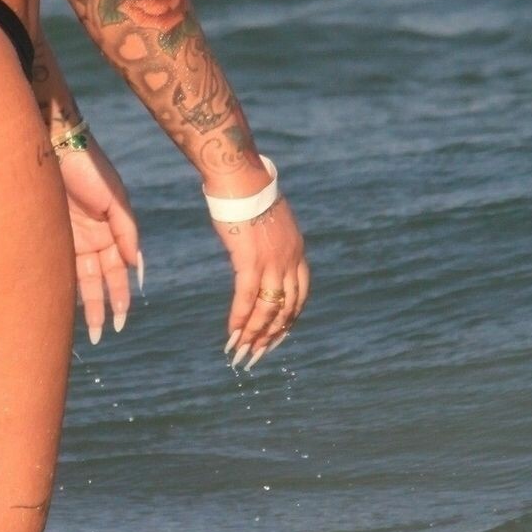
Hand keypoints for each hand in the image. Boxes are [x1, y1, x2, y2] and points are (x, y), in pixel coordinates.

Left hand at [57, 135, 141, 344]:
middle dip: (103, 308)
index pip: (118, 271)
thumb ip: (127, 232)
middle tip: (105, 335)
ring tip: (89, 331)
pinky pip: (58, 267)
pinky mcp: (50, 235)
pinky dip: (62, 287)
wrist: (56, 145)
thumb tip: (136, 267)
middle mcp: (93, 239)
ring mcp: (71, 238)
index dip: (121, 296)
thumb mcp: (115, 200)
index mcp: (112, 231)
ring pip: (79, 279)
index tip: (122, 320)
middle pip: (99, 281)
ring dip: (85, 304)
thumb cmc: (90, 168)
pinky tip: (61, 307)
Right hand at [209, 193, 308, 370]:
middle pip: (286, 309)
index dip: (288, 320)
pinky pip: (247, 299)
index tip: (276, 336)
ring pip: (267, 310)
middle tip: (257, 354)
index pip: (299, 297)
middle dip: (271, 335)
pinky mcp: (250, 261)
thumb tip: (261, 245)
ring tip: (242, 352)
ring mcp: (272, 262)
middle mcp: (290, 261)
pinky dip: (240, 319)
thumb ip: (272, 239)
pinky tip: (232, 334)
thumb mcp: (271, 219)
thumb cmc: (250, 192)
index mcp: (297, 252)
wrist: (241, 177)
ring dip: (254, 334)